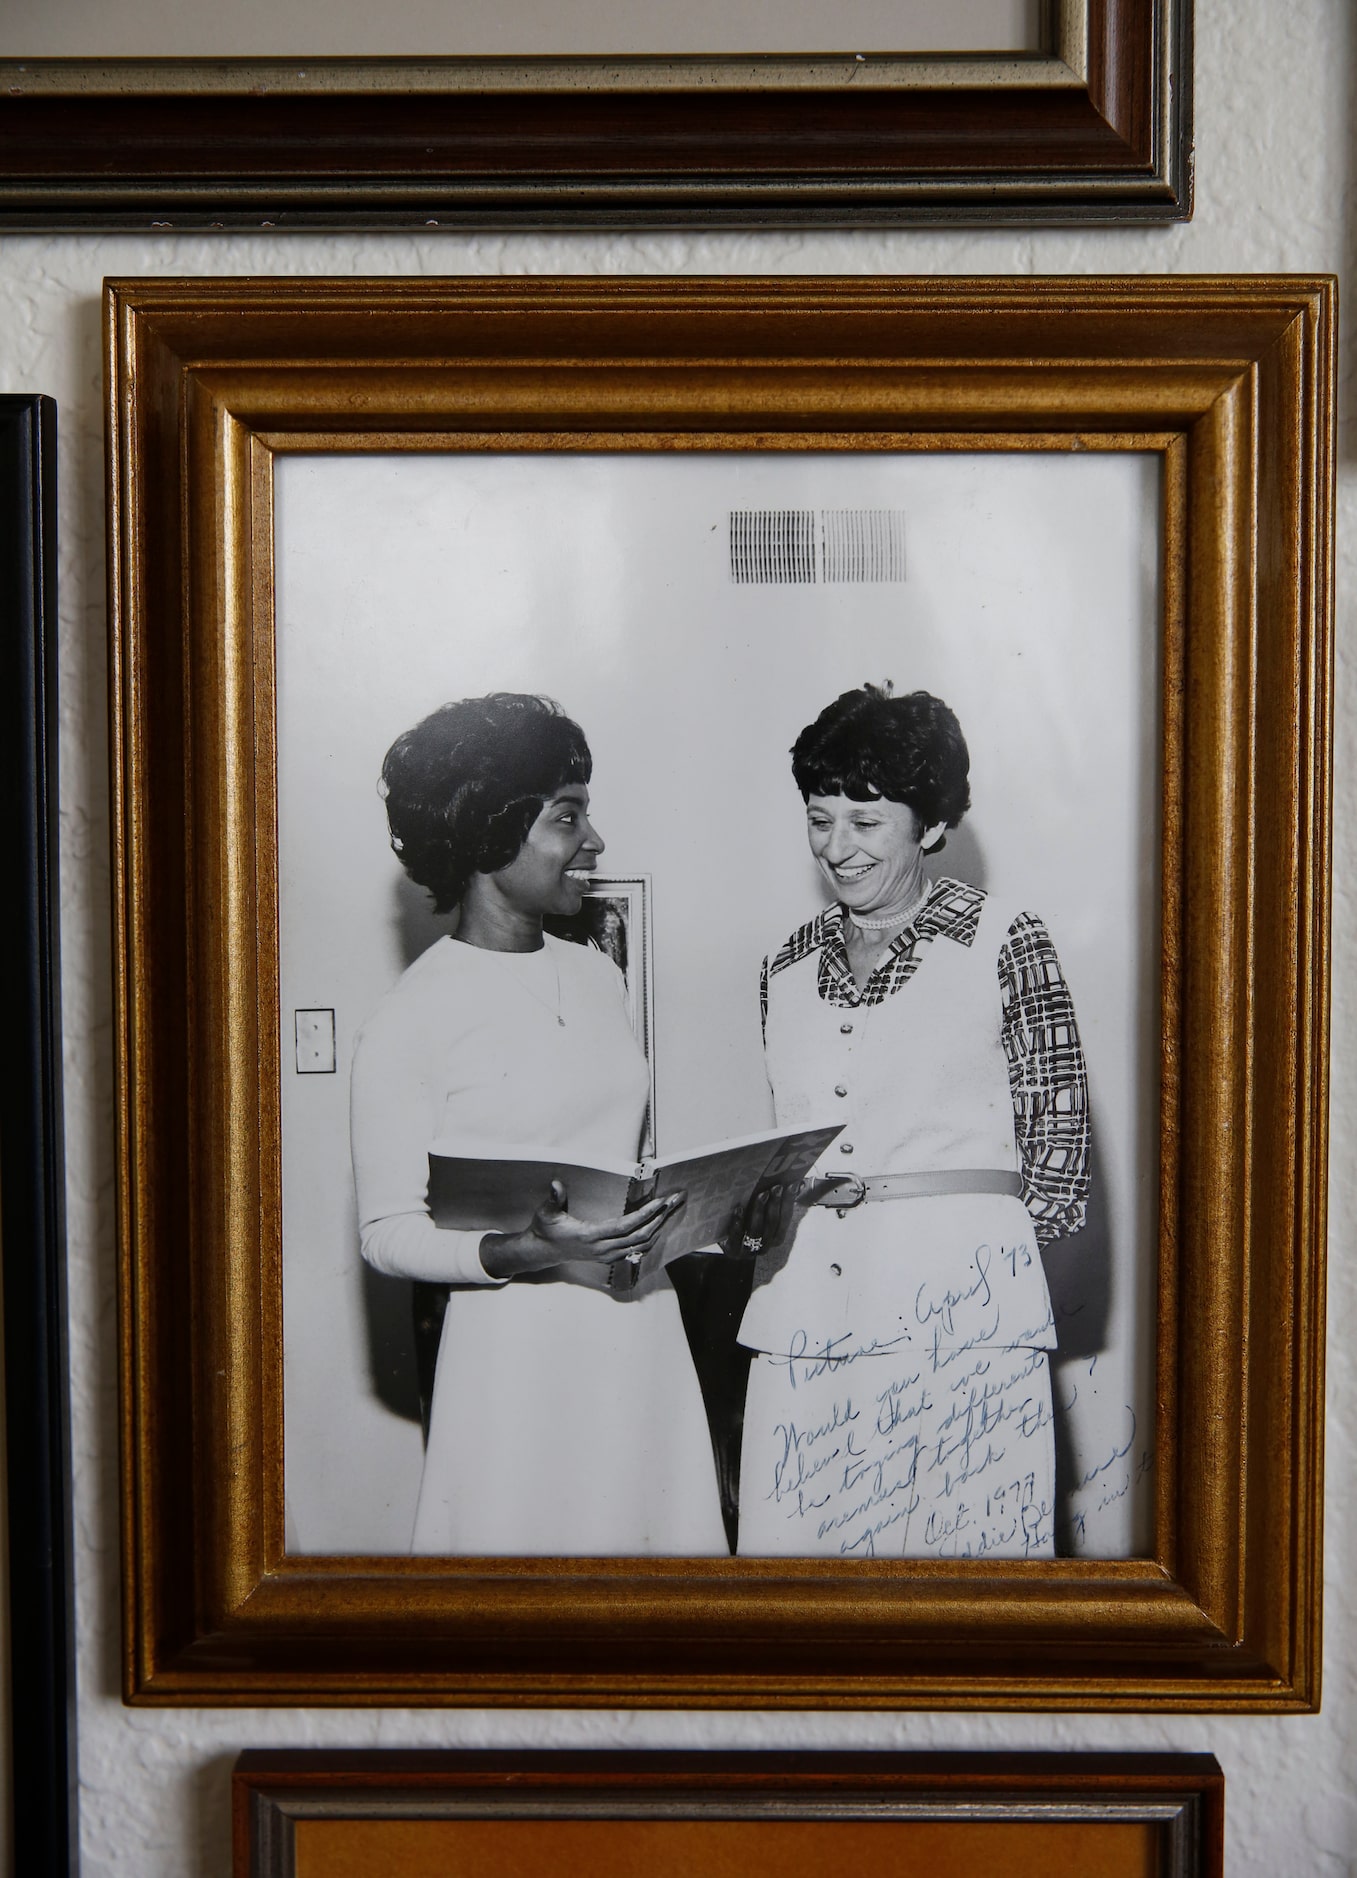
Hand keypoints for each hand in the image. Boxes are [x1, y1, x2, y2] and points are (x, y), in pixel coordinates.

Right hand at [479, 1180, 684, 1279]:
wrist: (543, 1251)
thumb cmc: (546, 1229)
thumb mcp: (546, 1213)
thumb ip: (554, 1200)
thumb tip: (556, 1184)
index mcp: (591, 1237)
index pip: (625, 1227)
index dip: (645, 1214)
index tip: (660, 1201)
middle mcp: (603, 1249)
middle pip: (640, 1236)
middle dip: (660, 1218)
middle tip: (675, 1200)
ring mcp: (607, 1255)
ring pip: (641, 1245)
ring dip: (659, 1228)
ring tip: (672, 1210)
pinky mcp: (609, 1257)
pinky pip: (636, 1250)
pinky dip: (650, 1238)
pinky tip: (659, 1225)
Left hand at [721, 1181, 795, 1260]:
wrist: (725, 1245)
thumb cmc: (747, 1225)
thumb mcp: (762, 1216)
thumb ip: (777, 1203)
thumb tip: (797, 1185)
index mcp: (776, 1238)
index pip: (785, 1220)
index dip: (789, 1202)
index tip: (792, 1185)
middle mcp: (764, 1246)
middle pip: (772, 1225)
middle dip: (775, 1205)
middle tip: (776, 1188)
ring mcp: (748, 1250)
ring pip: (756, 1231)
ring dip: (760, 1211)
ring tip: (761, 1195)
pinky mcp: (733, 1250)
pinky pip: (736, 1238)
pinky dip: (738, 1223)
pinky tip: (739, 1209)